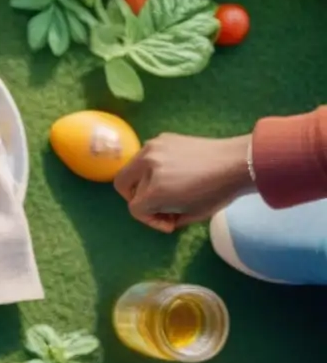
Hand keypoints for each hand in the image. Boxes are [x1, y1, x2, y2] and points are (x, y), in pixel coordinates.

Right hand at [114, 133, 253, 232]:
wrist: (239, 161)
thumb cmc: (218, 192)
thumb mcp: (189, 215)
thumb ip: (164, 216)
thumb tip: (157, 211)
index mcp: (155, 189)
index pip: (134, 208)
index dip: (149, 220)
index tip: (168, 223)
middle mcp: (148, 166)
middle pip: (124, 185)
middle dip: (137, 198)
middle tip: (154, 204)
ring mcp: (153, 148)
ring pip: (131, 169)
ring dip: (141, 181)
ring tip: (163, 188)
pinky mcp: (162, 138)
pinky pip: (145, 157)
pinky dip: (152, 167)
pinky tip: (172, 172)